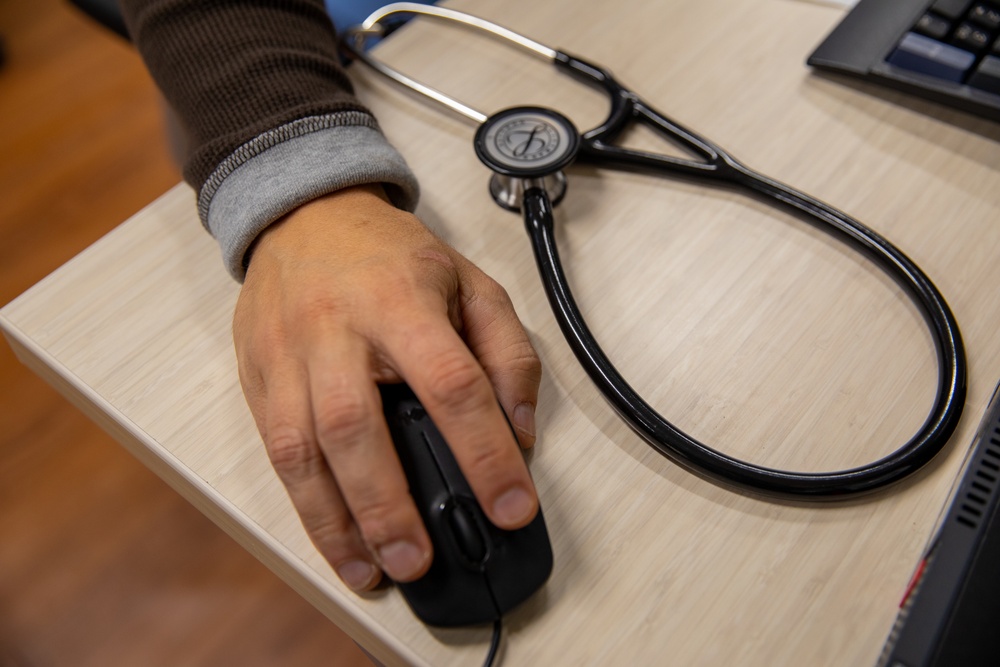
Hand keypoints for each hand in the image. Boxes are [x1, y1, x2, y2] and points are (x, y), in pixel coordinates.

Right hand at [233, 184, 541, 591]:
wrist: (305, 215)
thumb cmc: (389, 254)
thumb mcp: (470, 282)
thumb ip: (507, 353)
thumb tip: (520, 432)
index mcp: (401, 299)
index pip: (452, 384)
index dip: (486, 452)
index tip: (513, 505)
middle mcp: (336, 329)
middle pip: (357, 427)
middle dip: (390, 504)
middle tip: (423, 558)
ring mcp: (287, 356)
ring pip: (302, 450)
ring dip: (337, 522)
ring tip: (375, 571)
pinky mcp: (257, 378)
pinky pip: (275, 452)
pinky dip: (305, 507)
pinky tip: (334, 542)